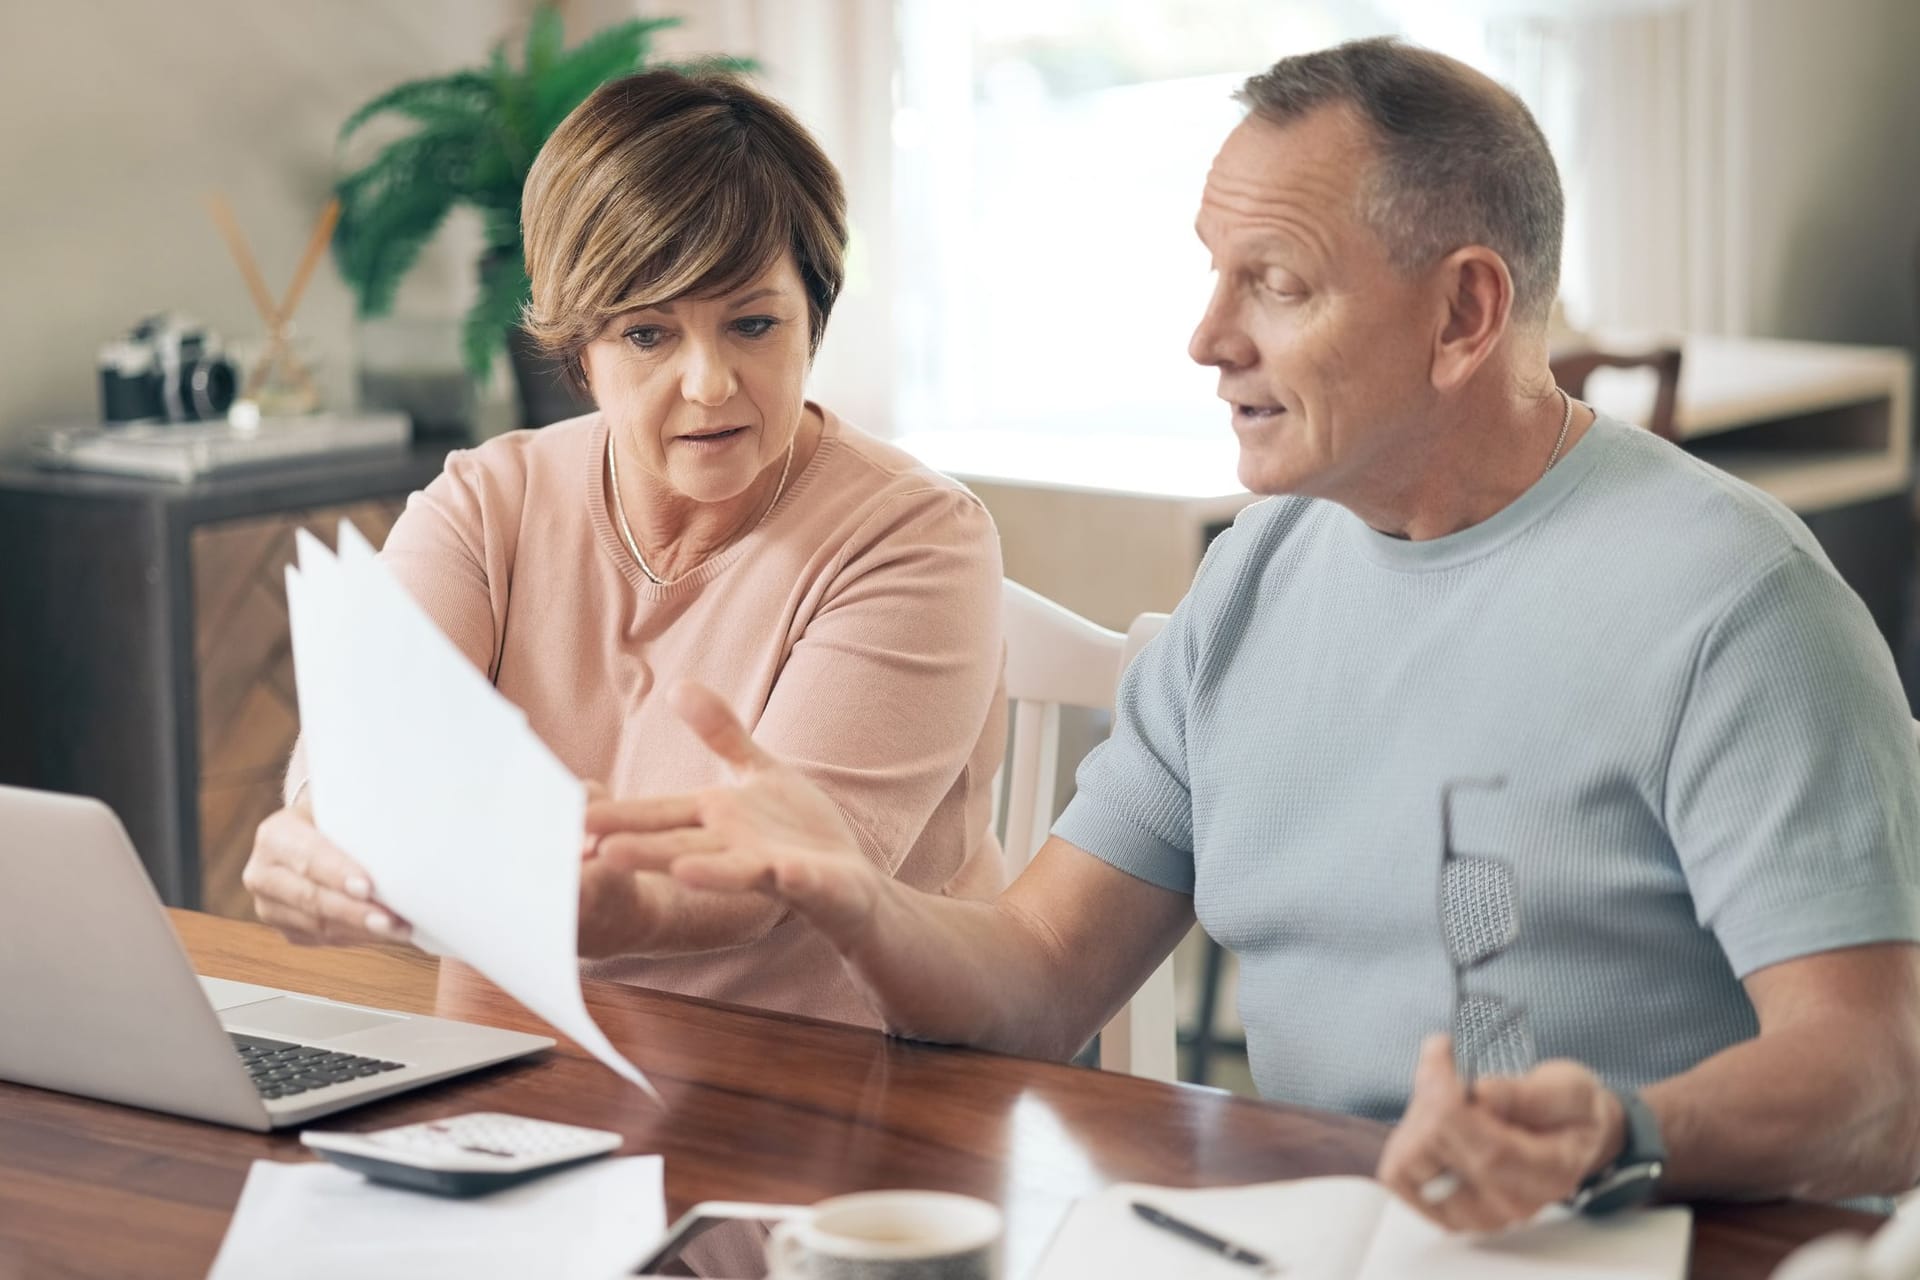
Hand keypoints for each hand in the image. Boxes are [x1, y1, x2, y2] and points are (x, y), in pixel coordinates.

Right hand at [242, 798, 410, 946]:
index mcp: (274, 836)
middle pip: (311, 898)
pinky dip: (358, 937)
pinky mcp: (286, 929)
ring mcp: (270, 906)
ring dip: (362, 930)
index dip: (337, 873)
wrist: (313, 831)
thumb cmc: (335, 815)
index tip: (368, 887)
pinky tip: (386, 933)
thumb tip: (407, 829)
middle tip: (390, 920)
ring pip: (318, 925)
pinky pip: (324, 939)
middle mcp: (263, 873)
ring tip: (399, 928)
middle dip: (354, 912)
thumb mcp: (339, 805)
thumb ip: (359, 816)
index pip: (307, 857)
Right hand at [584, 681, 884, 949]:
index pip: (658, 816)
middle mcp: (735, 849)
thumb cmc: (796, 829)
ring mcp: (774, 868)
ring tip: (678, 871)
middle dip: (641, 850)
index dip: (618, 817)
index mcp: (715, 821)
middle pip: (680, 848)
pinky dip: (794, 878)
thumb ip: (719, 731)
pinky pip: (803, 881)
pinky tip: (786, 872)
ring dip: (706, 872)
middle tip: (594, 853)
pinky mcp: (814, 882)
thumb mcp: (756, 770)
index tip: (570, 818)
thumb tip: (677, 687)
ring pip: (732, 871)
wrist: (852, 882)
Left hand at [1377, 1034, 1624, 1231]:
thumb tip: (1484, 1094)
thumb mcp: (1568, 1090)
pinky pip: (1400, 1178)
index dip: (1452, 1101)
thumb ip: (1530, 1095)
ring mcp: (1476, 1214)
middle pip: (1441, 1153)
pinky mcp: (1447, 1210)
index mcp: (1548, 1173)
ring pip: (1410, 1166)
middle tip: (1445, 1064)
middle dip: (1431, 1096)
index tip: (1444, 1052)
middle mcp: (1510, 1204)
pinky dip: (1405, 1140)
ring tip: (1441, 1094)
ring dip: (1415, 1120)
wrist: (1569, 1139)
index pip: (1489, 1152)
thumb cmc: (1569, 1112)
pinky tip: (1430, 1118)